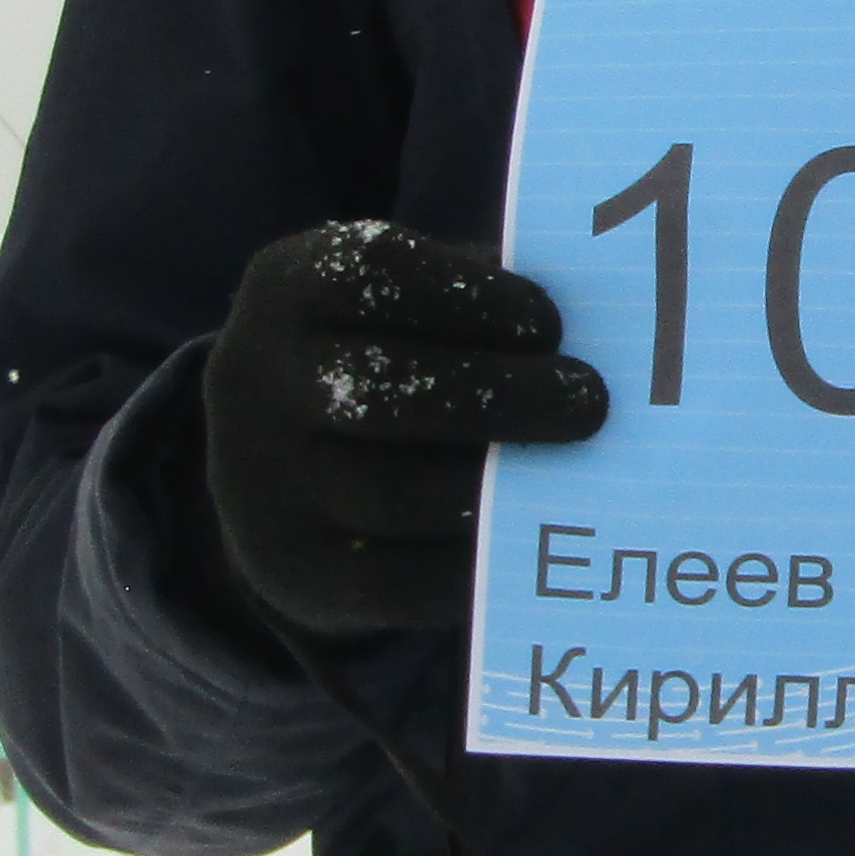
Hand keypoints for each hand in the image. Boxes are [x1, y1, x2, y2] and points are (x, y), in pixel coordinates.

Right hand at [202, 224, 609, 642]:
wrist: (265, 474)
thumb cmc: (374, 359)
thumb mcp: (395, 307)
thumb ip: (476, 301)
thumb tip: (600, 324)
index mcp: (286, 288)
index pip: (373, 274)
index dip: (470, 295)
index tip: (549, 322)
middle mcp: (254, 381)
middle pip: (388, 391)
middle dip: (502, 395)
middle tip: (590, 402)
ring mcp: (263, 485)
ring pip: (396, 494)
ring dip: (500, 482)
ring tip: (575, 467)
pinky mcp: (294, 572)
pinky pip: (397, 581)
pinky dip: (478, 557)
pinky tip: (533, 530)